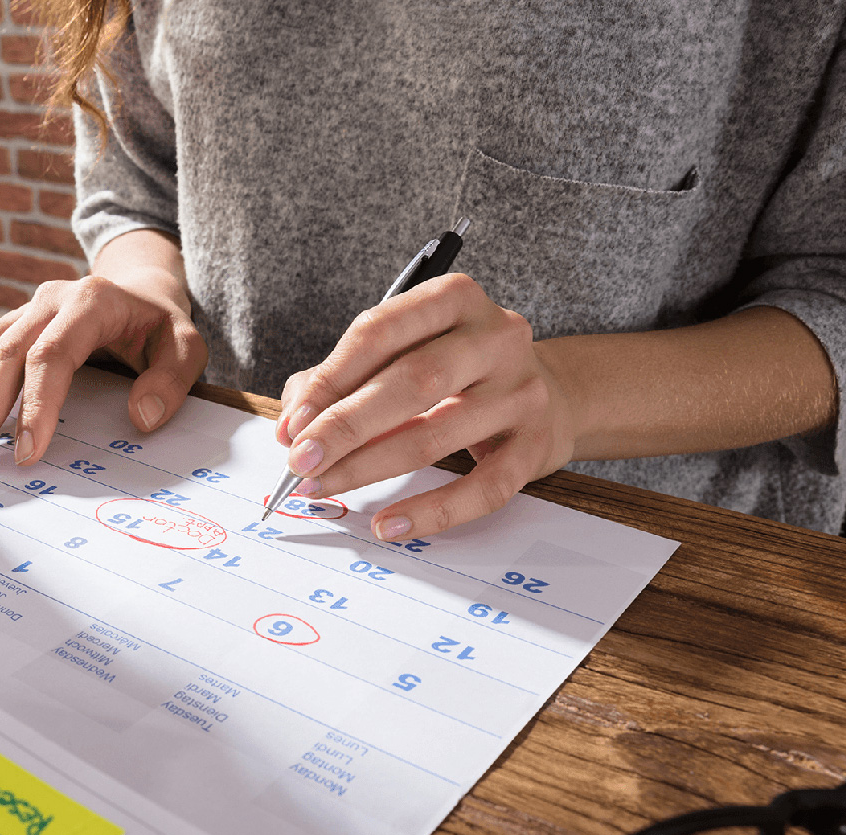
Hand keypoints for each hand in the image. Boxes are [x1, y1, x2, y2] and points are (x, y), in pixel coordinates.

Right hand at [0, 272, 206, 466]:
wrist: (141, 291)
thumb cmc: (160, 327)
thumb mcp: (187, 346)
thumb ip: (171, 379)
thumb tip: (143, 416)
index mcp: (90, 303)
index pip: (51, 355)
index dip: (36, 405)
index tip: (25, 452)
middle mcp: (48, 301)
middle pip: (3, 353)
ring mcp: (24, 310)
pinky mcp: (9, 322)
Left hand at [277, 273, 579, 540]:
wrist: (553, 394)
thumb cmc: (456, 370)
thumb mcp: (404, 352)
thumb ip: (340, 380)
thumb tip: (292, 427)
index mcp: (455, 299)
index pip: (380, 331)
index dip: (331, 379)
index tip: (295, 421)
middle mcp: (496, 337)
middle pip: (412, 381)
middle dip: (346, 426)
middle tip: (301, 461)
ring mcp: (522, 392)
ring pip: (436, 434)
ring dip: (369, 467)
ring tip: (324, 487)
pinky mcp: (536, 446)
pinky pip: (482, 488)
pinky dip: (432, 511)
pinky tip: (390, 524)